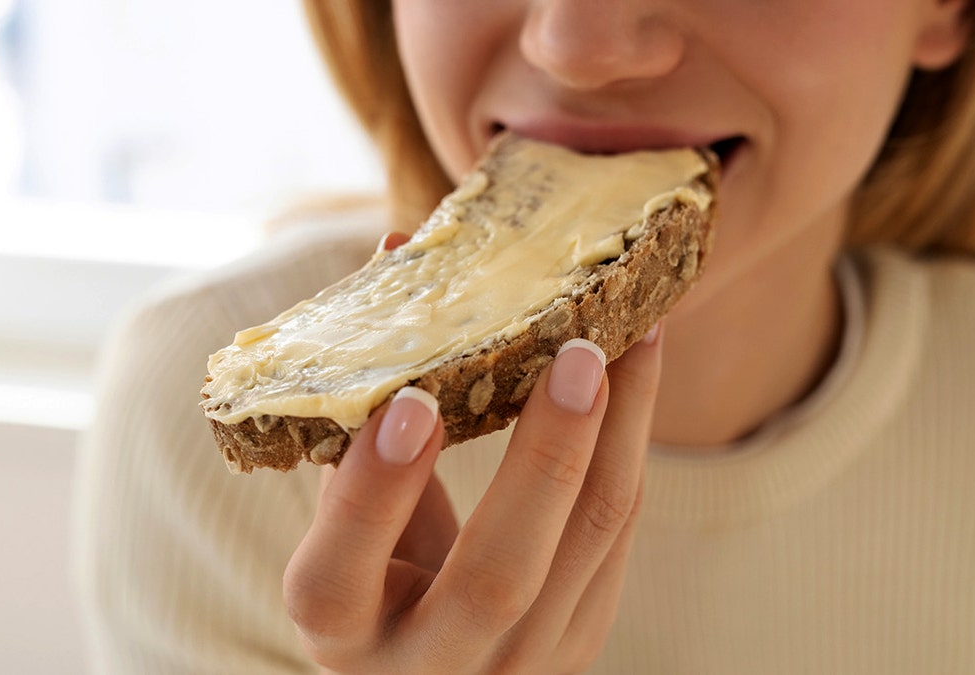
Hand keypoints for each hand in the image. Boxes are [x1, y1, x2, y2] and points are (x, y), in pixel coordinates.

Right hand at [283, 234, 663, 673]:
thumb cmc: (370, 580)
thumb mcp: (340, 530)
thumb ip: (361, 425)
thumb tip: (398, 252)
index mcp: (341, 635)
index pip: (337, 578)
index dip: (372, 493)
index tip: (411, 401)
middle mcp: (431, 667)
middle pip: (499, 574)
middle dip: (546, 457)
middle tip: (578, 353)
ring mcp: (516, 665)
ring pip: (587, 545)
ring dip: (620, 432)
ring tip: (636, 335)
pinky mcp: (579, 642)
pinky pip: (617, 534)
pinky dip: (629, 445)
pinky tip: (638, 373)